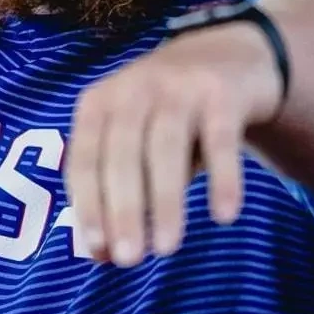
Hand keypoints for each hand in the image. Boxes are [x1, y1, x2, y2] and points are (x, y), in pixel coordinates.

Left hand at [64, 21, 284, 266]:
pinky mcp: (222, 93)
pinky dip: (223, 179)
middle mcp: (133, 89)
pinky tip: (224, 215)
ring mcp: (179, 87)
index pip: (85, 159)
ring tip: (166, 248)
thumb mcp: (135, 144)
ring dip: (164, 201)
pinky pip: (222, 141)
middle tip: (128, 259)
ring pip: (165, 148)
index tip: (96, 248)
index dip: (88, 203)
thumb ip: (118, 193)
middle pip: (122, 154)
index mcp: (99, 103)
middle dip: (123, 209)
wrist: (228, 54)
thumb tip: (102, 258)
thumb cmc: (167, 116)